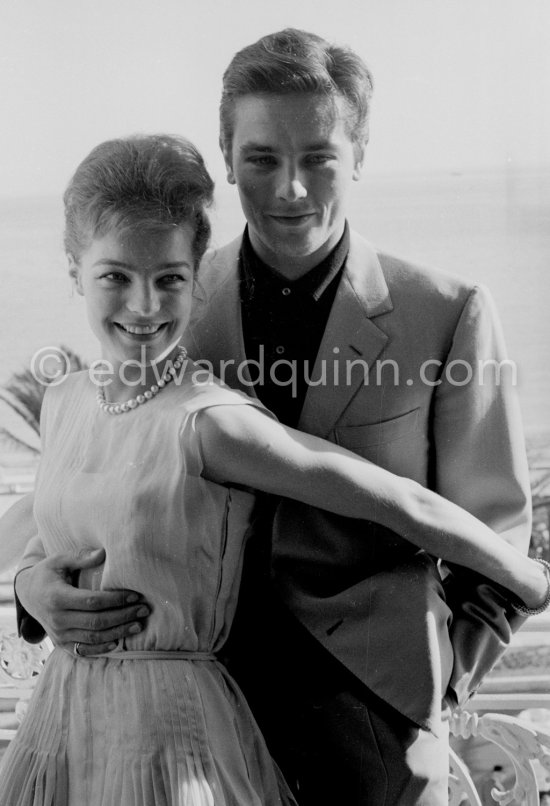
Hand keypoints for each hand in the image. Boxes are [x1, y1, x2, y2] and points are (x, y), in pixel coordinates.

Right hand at [15, 548, 149, 655]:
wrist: (27, 594)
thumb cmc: (48, 573)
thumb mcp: (59, 560)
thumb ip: (80, 557)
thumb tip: (102, 553)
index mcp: (57, 598)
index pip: (92, 602)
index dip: (116, 600)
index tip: (135, 595)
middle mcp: (57, 620)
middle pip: (96, 622)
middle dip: (123, 616)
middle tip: (144, 610)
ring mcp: (58, 635)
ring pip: (93, 638)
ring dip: (118, 633)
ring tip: (138, 625)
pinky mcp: (61, 644)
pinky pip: (84, 651)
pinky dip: (102, 649)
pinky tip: (119, 642)